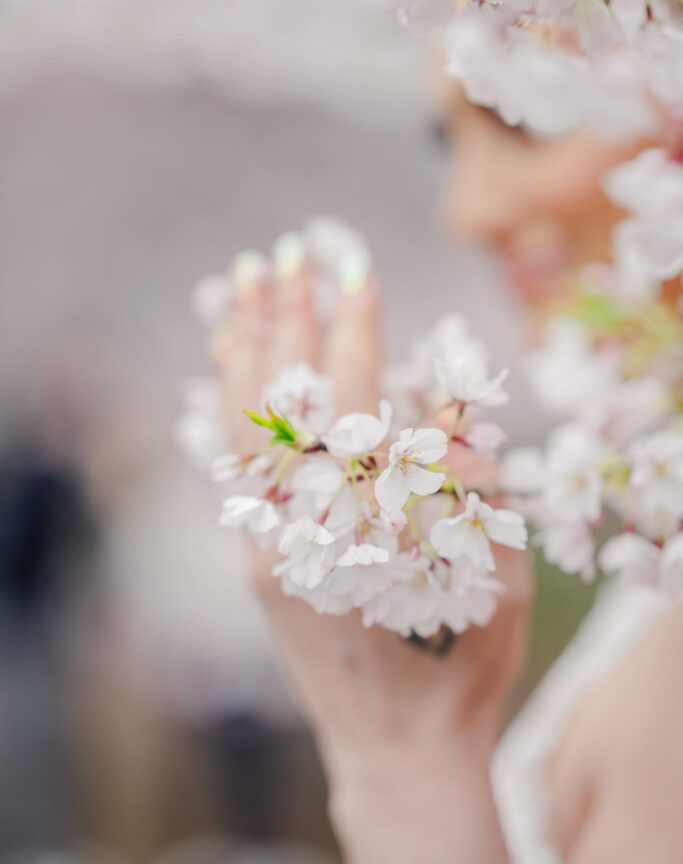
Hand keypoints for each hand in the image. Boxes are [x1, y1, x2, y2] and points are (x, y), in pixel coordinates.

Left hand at [215, 252, 531, 862]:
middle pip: (289, 398)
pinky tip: (225, 365)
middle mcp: (312, 523)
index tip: (354, 271)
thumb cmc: (464, 658)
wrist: (401, 747)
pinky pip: (235, 469)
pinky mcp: (259, 561)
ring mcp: (273, 543)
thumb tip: (434, 402)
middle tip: (289, 252)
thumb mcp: (491, 566)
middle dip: (288, 317)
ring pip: (248, 427)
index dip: (355, 330)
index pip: (356, 399)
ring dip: (244, 349)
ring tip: (242, 285)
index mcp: (376, 517)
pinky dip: (230, 407)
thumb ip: (465, 478)